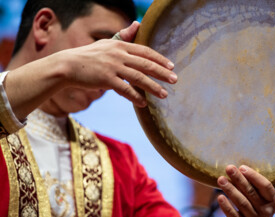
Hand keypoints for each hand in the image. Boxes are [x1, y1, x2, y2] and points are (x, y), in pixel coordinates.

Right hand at [59, 21, 176, 106]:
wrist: (68, 65)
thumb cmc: (89, 55)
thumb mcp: (107, 43)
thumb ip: (124, 36)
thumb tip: (138, 23)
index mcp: (121, 46)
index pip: (145, 51)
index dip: (159, 59)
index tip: (171, 66)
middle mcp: (119, 55)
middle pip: (145, 64)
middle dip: (162, 72)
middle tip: (175, 79)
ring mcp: (112, 67)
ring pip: (138, 78)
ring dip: (153, 87)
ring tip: (164, 94)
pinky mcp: (106, 79)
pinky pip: (125, 90)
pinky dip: (135, 97)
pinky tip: (144, 104)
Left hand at [216, 165, 274, 216]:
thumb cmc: (254, 206)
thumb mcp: (259, 197)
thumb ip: (253, 185)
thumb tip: (236, 168)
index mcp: (273, 201)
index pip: (266, 186)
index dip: (254, 176)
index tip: (242, 167)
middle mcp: (266, 211)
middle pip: (251, 192)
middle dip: (239, 179)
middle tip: (229, 168)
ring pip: (241, 202)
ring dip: (230, 189)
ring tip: (221, 179)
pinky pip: (233, 215)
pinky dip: (226, 206)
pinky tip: (219, 197)